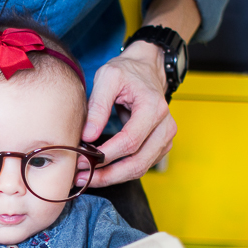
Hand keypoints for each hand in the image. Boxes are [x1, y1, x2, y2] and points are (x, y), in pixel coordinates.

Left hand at [82, 40, 176, 186]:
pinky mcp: (160, 146)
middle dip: (107, 175)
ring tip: (86, 178)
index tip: (82, 160)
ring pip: (140, 169)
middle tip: (81, 178)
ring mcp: (165, 138)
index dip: (105, 156)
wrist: (146, 69)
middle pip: (137, 163)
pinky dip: (120, 172)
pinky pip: (141, 166)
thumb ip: (97, 107)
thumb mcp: (107, 78)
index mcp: (153, 108)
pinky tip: (100, 172)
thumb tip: (87, 137)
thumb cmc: (126, 72)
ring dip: (112, 177)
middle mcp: (165, 127)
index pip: (130, 141)